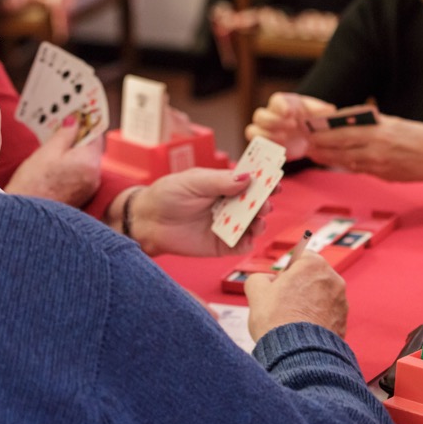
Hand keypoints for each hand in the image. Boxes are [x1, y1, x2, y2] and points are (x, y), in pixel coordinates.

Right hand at [4, 119, 101, 206]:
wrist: (26, 216)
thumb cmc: (33, 183)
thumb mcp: (48, 152)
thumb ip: (65, 134)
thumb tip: (75, 121)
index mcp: (88, 162)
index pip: (96, 134)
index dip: (87, 122)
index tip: (79, 112)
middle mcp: (94, 175)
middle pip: (92, 148)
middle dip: (80, 136)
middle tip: (65, 124)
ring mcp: (89, 187)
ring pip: (87, 161)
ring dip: (76, 150)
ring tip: (57, 141)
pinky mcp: (82, 195)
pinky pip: (82, 173)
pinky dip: (74, 164)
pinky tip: (58, 161)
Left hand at [125, 169, 269, 256]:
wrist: (147, 221)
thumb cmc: (168, 195)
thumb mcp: (193, 182)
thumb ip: (220, 181)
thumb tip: (247, 178)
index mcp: (226, 185)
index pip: (251, 182)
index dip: (265, 181)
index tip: (275, 181)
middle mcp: (231, 205)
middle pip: (256, 204)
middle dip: (264, 203)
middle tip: (264, 204)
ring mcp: (228, 225)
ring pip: (253, 225)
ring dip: (260, 223)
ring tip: (258, 221)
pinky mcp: (222, 245)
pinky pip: (241, 246)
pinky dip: (248, 243)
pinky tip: (248, 238)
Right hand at [244, 253, 347, 339]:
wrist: (297, 353)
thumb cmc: (277, 319)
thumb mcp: (256, 291)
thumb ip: (259, 278)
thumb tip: (266, 281)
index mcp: (314, 265)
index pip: (300, 257)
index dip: (286, 270)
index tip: (278, 284)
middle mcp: (333, 279)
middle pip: (312, 277)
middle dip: (298, 286)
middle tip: (282, 303)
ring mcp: (341, 301)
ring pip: (320, 296)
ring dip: (308, 303)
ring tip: (291, 320)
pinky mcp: (343, 321)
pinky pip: (327, 314)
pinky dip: (316, 319)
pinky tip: (302, 330)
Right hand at [245, 92, 334, 159]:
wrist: (309, 138)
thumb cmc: (311, 120)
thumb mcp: (318, 113)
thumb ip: (321, 110)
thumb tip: (329, 110)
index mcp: (283, 104)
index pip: (275, 101)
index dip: (280, 106)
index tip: (290, 112)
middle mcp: (270, 115)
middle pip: (260, 115)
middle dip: (274, 122)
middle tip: (292, 126)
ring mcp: (265, 131)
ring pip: (252, 130)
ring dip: (267, 135)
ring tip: (284, 139)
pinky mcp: (264, 145)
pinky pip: (256, 145)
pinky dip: (264, 148)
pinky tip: (279, 150)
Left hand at [305, 113, 422, 182]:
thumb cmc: (416, 135)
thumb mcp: (393, 122)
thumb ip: (369, 122)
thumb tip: (344, 120)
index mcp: (379, 130)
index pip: (345, 131)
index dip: (324, 132)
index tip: (309, 128)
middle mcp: (377, 148)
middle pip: (341, 147)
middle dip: (320, 146)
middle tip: (305, 143)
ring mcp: (378, 164)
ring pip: (345, 161)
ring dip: (327, 158)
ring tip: (313, 153)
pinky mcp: (381, 174)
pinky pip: (357, 169)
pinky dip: (342, 165)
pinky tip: (331, 161)